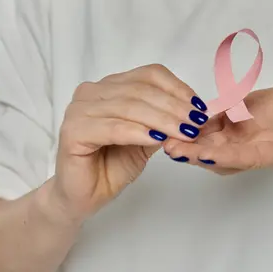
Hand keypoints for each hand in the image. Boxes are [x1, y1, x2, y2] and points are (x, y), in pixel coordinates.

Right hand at [52, 64, 208, 219]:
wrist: (85, 196)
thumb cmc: (113, 166)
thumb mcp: (148, 139)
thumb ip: (163, 122)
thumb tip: (193, 112)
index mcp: (110, 86)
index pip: (149, 75)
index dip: (178, 88)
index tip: (199, 107)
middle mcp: (92, 92)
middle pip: (141, 90)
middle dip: (174, 107)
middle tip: (196, 122)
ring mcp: (79, 109)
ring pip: (130, 107)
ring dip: (163, 120)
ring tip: (185, 133)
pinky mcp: (73, 132)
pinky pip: (114, 128)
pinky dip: (139, 132)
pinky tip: (157, 140)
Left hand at [163, 84, 272, 173]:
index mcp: (272, 153)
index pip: (244, 158)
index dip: (222, 157)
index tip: (201, 156)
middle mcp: (251, 150)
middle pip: (218, 156)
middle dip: (195, 153)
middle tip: (171, 147)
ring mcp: (239, 138)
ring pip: (208, 143)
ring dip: (187, 140)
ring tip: (164, 134)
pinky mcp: (232, 123)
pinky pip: (210, 125)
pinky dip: (193, 123)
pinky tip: (176, 116)